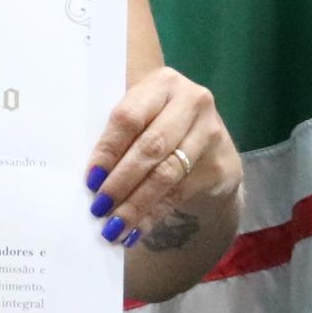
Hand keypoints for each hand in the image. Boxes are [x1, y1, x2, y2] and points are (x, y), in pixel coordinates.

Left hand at [87, 66, 237, 250]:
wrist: (210, 150)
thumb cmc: (160, 129)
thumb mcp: (142, 120)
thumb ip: (119, 137)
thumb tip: (89, 179)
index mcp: (162, 83)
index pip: (128, 117)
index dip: (108, 150)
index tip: (90, 180)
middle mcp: (192, 101)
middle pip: (150, 147)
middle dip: (121, 181)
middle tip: (99, 207)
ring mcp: (212, 133)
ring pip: (166, 175)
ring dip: (136, 204)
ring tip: (114, 226)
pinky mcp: (222, 165)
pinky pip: (180, 194)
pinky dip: (153, 214)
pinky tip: (136, 229)